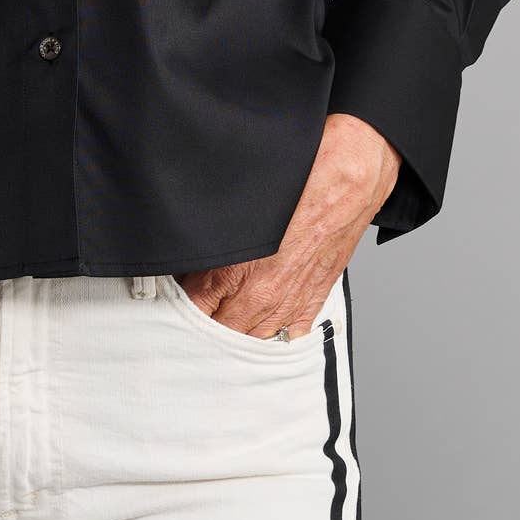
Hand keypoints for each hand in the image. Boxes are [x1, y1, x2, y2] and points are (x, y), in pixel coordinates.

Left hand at [175, 115, 401, 338]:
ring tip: (224, 324)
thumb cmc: (296, 184)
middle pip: (219, 333)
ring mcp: (289, 304)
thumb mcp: (240, 209)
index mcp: (235, 273)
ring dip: (237, 333)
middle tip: (195, 315)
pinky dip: (273, 336)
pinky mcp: (314, 301)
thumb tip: (192, 255)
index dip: (179, 306)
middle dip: (204, 326)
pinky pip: (289, 337)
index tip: (171, 301)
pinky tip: (261, 330)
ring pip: (251, 340)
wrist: (347, 178)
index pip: (193, 310)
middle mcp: (261, 297)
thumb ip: (213, 238)